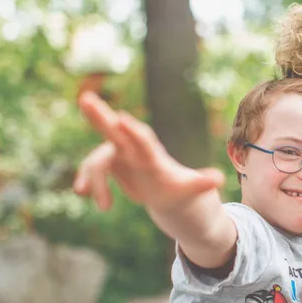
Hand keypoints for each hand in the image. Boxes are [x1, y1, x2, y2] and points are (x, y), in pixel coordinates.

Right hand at [73, 91, 224, 211]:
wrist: (170, 195)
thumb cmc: (181, 191)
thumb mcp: (191, 190)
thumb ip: (202, 183)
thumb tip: (219, 180)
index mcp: (154, 157)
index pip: (144, 140)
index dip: (133, 132)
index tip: (122, 119)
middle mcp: (136, 151)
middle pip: (115, 131)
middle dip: (100, 116)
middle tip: (85, 97)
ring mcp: (122, 156)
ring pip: (98, 160)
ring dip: (93, 178)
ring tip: (103, 204)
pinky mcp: (112, 165)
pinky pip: (92, 170)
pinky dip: (87, 180)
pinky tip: (82, 193)